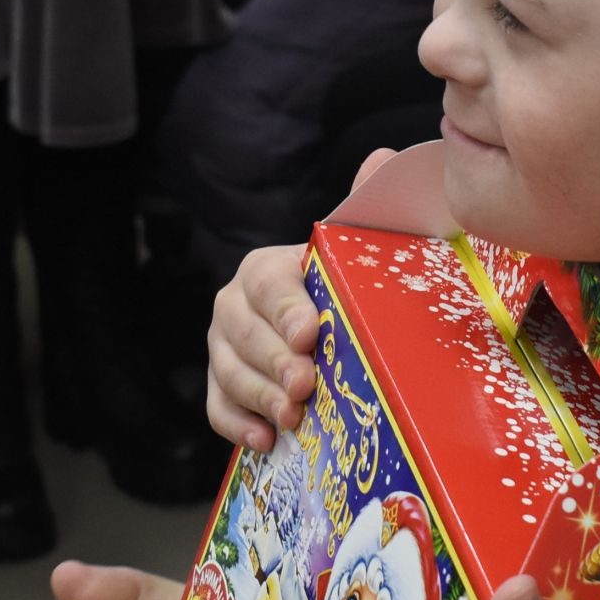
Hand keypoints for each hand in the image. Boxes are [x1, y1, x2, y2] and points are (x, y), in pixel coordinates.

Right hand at [204, 139, 390, 450]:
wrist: (330, 330)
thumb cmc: (345, 290)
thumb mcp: (358, 251)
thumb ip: (364, 211)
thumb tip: (381, 158)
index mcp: (266, 269)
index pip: (268, 284)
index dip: (286, 309)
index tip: (311, 335)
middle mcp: (235, 305)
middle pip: (240, 333)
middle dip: (273, 361)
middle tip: (304, 385)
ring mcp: (224, 348)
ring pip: (226, 371)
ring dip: (259, 396)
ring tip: (292, 418)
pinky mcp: (223, 387)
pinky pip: (217, 408)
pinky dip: (238, 426)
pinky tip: (266, 441)